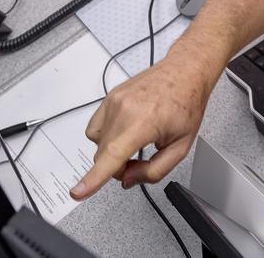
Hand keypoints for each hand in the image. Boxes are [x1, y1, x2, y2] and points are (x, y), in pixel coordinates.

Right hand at [71, 51, 217, 199]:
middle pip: (104, 155)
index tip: (77, 192)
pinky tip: (124, 132)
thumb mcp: (180, 147)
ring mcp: (114, 101)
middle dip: (118, 167)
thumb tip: (127, 179)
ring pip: (98, 143)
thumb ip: (154, 171)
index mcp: (144, 122)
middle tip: (140, 161)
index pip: (113, 156)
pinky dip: (106, 136)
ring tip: (134, 141)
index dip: (93, 179)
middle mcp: (124, 109)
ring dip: (111, 151)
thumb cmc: (186, 103)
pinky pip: (95, 127)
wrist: (184, 72)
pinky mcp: (109, 97)